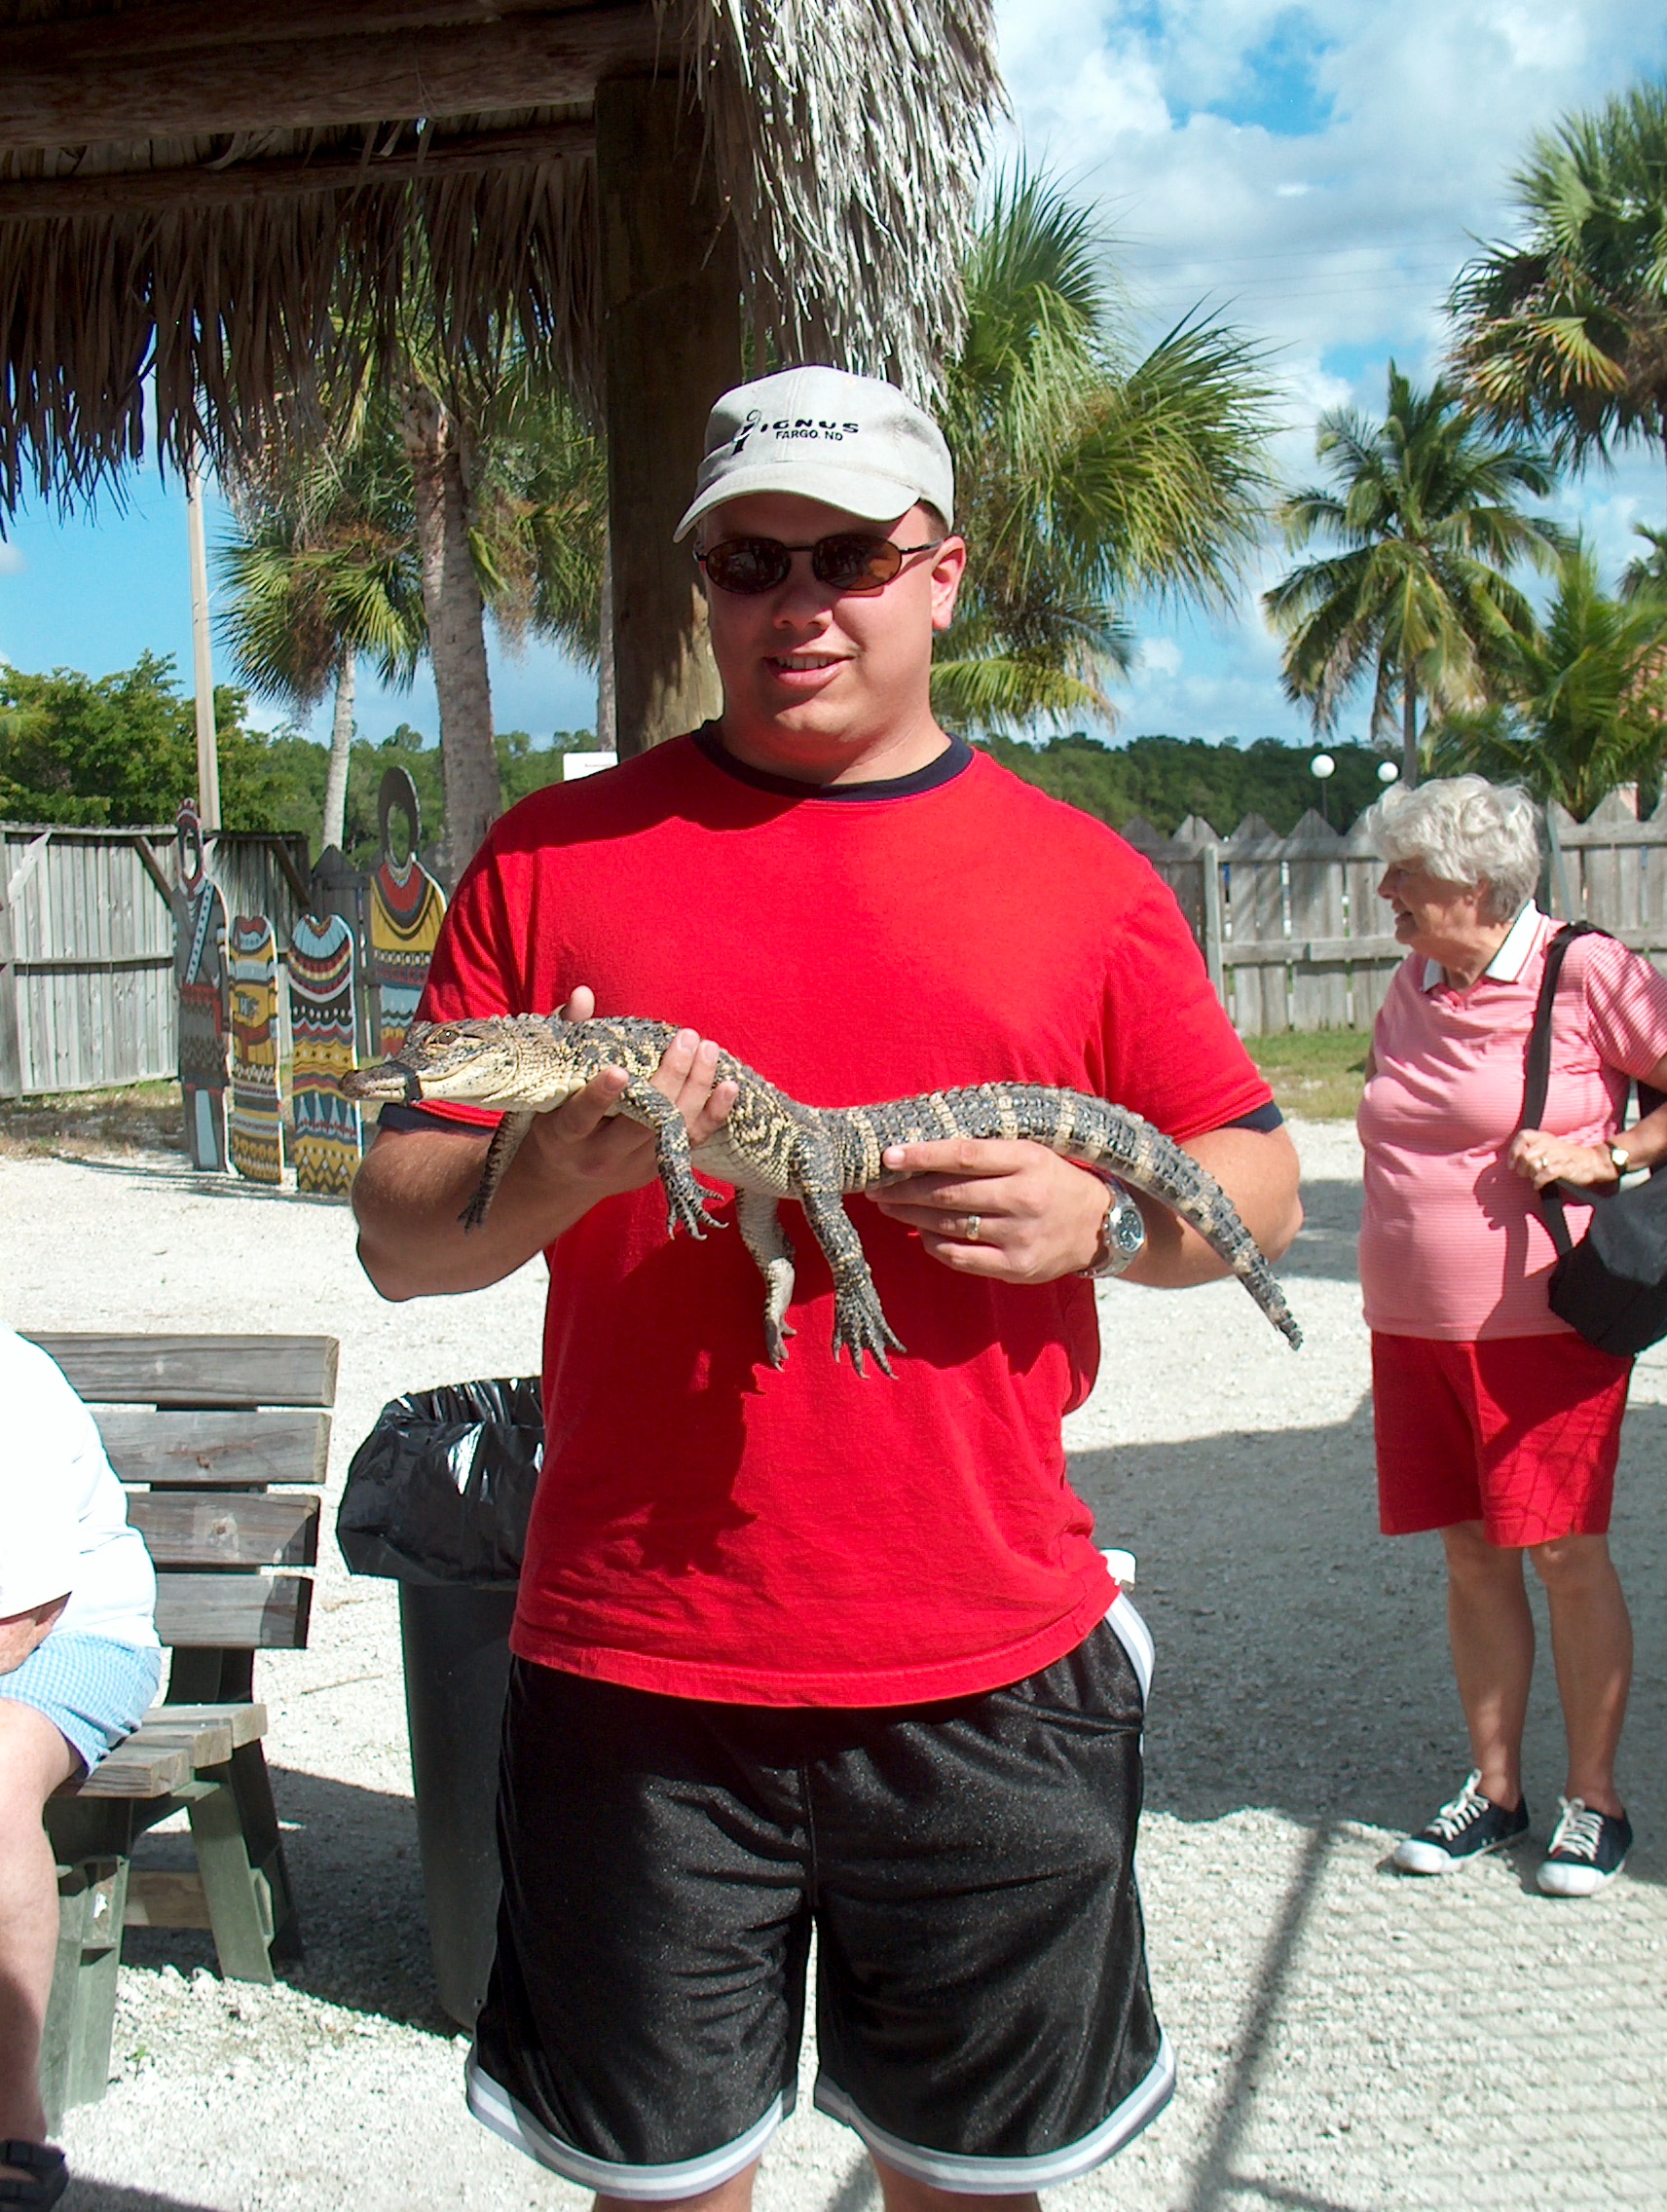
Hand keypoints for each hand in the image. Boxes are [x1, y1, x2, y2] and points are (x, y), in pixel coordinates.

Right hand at [520, 984, 738, 1205]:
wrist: (563, 1177)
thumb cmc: (553, 1115)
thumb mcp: (550, 1081)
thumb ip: (567, 1035)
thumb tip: (583, 994)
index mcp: (564, 1134)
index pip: (581, 1116)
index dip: (600, 1096)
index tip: (619, 1070)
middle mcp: (598, 1156)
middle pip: (641, 1121)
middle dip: (669, 1078)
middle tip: (686, 1038)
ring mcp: (631, 1167)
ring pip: (671, 1130)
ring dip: (696, 1089)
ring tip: (708, 1050)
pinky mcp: (655, 1169)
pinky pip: (691, 1142)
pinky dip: (713, 1115)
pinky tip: (729, 1087)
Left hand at [868, 1137, 1108, 1282]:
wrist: (1098, 1227)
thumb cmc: (1052, 1181)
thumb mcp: (1030, 1154)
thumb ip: (985, 1152)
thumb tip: (922, 1153)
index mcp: (1028, 1160)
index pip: (964, 1155)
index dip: (922, 1155)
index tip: (888, 1156)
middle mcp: (1025, 1198)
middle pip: (949, 1194)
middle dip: (905, 1191)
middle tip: (876, 1187)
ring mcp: (1020, 1237)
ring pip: (950, 1225)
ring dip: (912, 1217)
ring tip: (890, 1207)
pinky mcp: (1016, 1267)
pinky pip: (960, 1257)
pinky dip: (935, 1245)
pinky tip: (923, 1233)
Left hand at [1508, 1127, 1618, 1190]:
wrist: (1594, 1161)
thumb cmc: (1567, 1156)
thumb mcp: (1549, 1146)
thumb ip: (1533, 1149)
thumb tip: (1513, 1161)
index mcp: (1544, 1137)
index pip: (1523, 1136)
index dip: (1514, 1150)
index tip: (1511, 1164)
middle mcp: (1550, 1144)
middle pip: (1525, 1156)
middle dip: (1521, 1169)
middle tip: (1525, 1175)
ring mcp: (1558, 1155)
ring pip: (1534, 1165)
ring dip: (1530, 1175)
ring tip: (1534, 1178)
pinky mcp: (1566, 1167)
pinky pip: (1545, 1174)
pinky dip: (1538, 1181)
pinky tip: (1538, 1185)